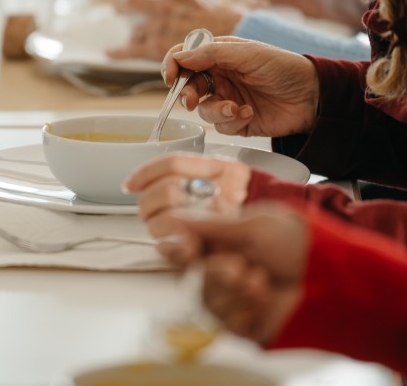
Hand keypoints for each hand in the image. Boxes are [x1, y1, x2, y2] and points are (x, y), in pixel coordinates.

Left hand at [107, 0, 253, 60]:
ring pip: (134, 29)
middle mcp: (165, 5)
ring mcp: (158, 27)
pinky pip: (130, 50)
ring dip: (130, 32)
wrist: (232, 47)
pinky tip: (109, 53)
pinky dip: (118, 52)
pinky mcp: (155, 48)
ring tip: (126, 33)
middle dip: (123, 4)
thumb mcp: (234, 0)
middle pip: (133, 1)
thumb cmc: (237, 24)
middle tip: (119, 6)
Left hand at [123, 152, 250, 235]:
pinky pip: (184, 242)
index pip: (173, 163)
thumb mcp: (222, 175)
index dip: (145, 172)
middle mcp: (225, 189)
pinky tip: (164, 242)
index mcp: (222, 167)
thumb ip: (188, 172)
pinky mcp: (222, 241)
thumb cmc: (240, 200)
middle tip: (144, 211)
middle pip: (169, 190)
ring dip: (154, 225)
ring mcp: (225, 216)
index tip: (131, 184)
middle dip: (147, 203)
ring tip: (155, 226)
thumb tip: (139, 181)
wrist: (275, 227)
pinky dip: (167, 244)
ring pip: (172, 217)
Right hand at [157, 205, 308, 344]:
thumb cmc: (303, 245)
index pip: (190, 250)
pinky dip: (244, 308)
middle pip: (194, 276)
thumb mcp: (254, 225)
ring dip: (233, 289)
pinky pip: (225, 321)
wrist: (335, 279)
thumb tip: (176, 219)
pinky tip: (264, 299)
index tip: (185, 250)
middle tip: (238, 266)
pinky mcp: (247, 324)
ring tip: (260, 281)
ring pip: (207, 298)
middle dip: (216, 270)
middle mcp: (230, 271)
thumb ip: (211, 226)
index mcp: (229, 244)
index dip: (181, 251)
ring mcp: (238, 299)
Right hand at [163, 37, 319, 136]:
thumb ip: (211, 53)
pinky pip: (220, 126)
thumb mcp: (247, 53)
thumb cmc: (284, 68)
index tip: (170, 78)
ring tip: (236, 109)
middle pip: (188, 87)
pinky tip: (249, 113)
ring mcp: (227, 99)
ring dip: (216, 110)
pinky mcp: (237, 121)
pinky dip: (232, 121)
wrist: (313, 97)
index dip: (172, 66)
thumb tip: (180, 55)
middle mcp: (219, 77)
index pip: (184, 57)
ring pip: (202, 110)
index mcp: (218, 56)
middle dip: (188, 95)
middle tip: (192, 102)